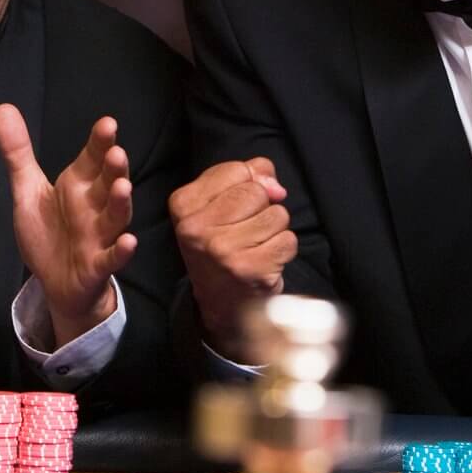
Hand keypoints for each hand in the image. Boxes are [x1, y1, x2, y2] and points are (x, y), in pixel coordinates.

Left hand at [0, 106, 132, 346]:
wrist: (57, 284)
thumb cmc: (50, 234)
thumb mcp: (28, 190)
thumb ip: (18, 153)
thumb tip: (3, 108)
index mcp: (78, 186)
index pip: (92, 159)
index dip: (100, 142)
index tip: (107, 124)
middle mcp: (94, 207)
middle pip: (108, 184)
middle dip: (114, 169)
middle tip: (116, 152)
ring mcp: (99, 237)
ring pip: (115, 218)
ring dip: (121, 204)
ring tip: (124, 188)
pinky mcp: (98, 265)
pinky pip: (111, 258)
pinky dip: (121, 252)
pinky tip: (128, 242)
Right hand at [170, 159, 294, 352]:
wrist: (221, 302)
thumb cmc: (221, 243)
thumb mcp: (216, 204)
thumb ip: (246, 176)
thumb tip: (275, 187)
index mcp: (183, 204)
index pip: (237, 170)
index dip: (247, 185)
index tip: (234, 208)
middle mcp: (197, 228)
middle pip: (257, 192)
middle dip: (261, 208)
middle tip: (244, 231)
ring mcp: (223, 250)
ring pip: (277, 215)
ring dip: (274, 230)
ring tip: (255, 246)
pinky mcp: (250, 270)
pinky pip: (288, 240)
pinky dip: (283, 249)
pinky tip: (265, 260)